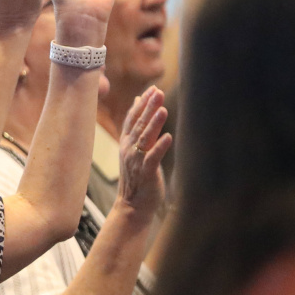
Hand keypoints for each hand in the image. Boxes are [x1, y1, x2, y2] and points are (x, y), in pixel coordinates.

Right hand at [116, 87, 171, 217]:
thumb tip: (137, 102)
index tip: (152, 89)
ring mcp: (136, 160)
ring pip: (145, 138)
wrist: (132, 205)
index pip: (133, 118)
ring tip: (162, 109)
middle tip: (158, 92)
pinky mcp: (145, 173)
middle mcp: (129, 149)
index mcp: (126, 142)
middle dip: (149, 107)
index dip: (142, 103)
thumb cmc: (137, 177)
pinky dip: (160, 147)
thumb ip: (137, 126)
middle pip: (139, 124)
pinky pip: (153, 158)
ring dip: (153, 123)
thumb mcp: (134, 148)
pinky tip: (168, 137)